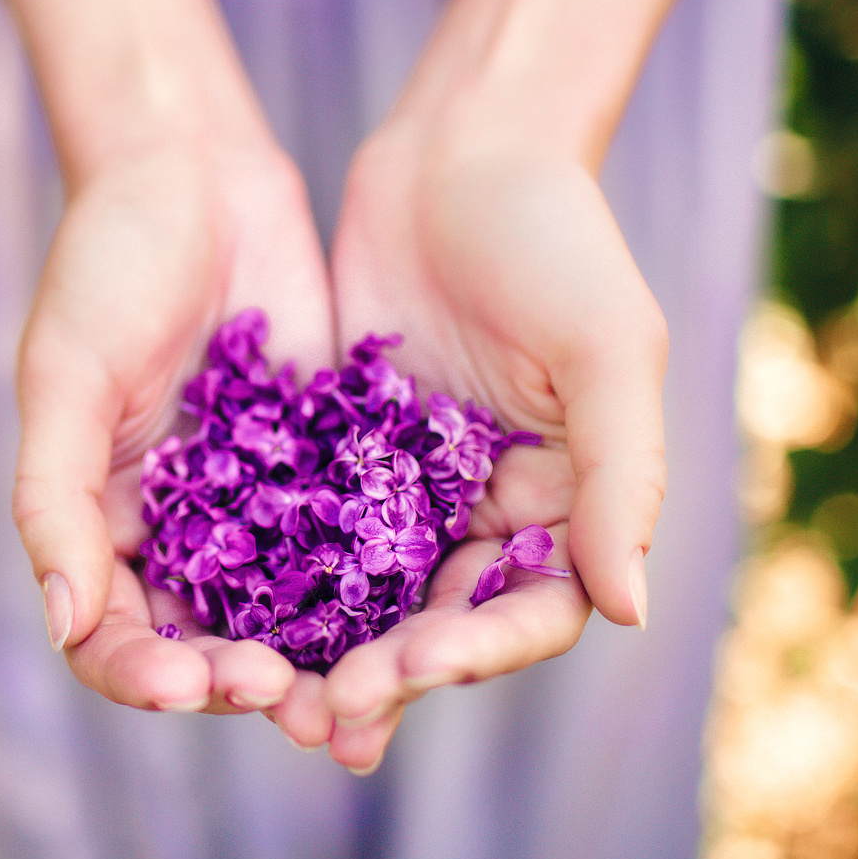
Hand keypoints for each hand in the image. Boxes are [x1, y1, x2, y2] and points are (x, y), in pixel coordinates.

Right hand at [14, 137, 338, 732]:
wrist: (192, 170)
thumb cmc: (104, 264)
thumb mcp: (66, 378)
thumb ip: (55, 499)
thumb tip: (64, 621)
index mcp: (101, 522)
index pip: (113, 635)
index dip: (147, 672)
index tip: (192, 680)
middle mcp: (177, 528)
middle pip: (205, 642)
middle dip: (238, 681)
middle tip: (288, 697)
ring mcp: (254, 503)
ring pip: (283, 613)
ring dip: (313, 661)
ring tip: (356, 693)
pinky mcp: (324, 465)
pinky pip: (348, 543)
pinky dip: (373, 589)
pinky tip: (413, 613)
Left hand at [318, 122, 666, 772]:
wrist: (462, 147)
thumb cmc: (556, 237)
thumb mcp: (605, 350)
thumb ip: (620, 477)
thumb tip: (629, 610)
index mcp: (566, 501)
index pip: (532, 609)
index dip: (478, 651)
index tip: (413, 668)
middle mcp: (490, 509)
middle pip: (445, 621)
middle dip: (391, 672)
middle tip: (324, 711)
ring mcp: (412, 485)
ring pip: (372, 595)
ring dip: (330, 649)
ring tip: (275, 698)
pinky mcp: (343, 452)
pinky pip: (311, 531)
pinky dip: (280, 578)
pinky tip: (228, 615)